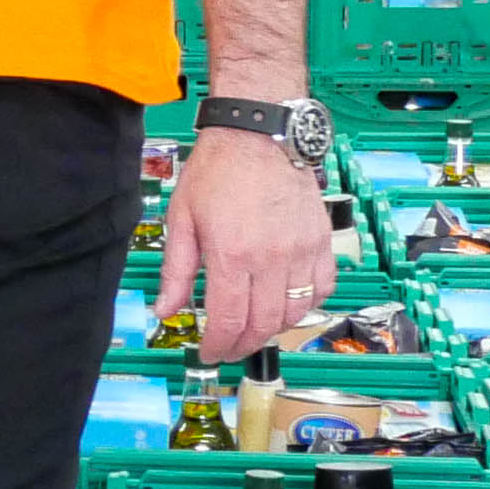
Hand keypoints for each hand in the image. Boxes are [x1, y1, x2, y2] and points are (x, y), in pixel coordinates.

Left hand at [157, 125, 333, 364]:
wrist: (259, 134)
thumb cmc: (216, 172)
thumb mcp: (181, 219)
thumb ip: (176, 270)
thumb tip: (166, 311)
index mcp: (232, 254)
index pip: (230, 319)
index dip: (218, 345)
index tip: (209, 353)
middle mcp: (271, 258)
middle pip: (264, 323)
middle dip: (243, 345)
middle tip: (228, 348)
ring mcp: (302, 250)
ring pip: (296, 312)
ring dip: (274, 329)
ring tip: (254, 328)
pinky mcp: (322, 241)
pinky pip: (323, 287)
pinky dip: (308, 304)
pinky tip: (288, 303)